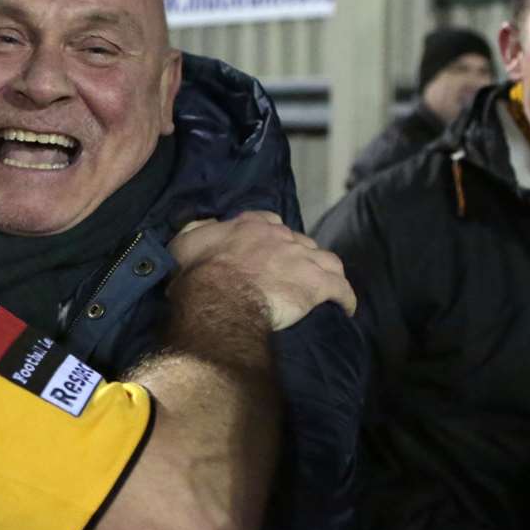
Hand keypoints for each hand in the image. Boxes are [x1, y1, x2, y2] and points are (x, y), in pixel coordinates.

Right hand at [169, 211, 355, 330]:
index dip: (271, 235)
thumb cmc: (197, 274)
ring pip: (326, 260)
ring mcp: (302, 259)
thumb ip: (198, 230)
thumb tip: (208, 226)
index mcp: (251, 226)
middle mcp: (281, 236)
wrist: (219, 298)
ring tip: (323, 286)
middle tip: (290, 275)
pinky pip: (341, 289)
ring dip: (325, 272)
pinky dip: (345, 297)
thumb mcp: (184, 243)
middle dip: (298, 255)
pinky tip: (345, 308)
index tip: (267, 247)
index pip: (269, 221)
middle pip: (300, 241)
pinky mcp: (317, 284)